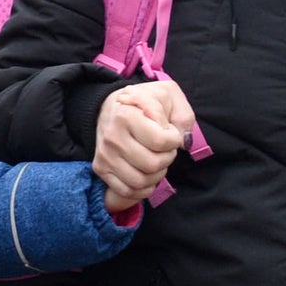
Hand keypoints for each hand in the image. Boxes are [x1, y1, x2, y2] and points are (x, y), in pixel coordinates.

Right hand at [94, 78, 196, 214]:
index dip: (174, 139)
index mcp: (126, 115)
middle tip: (165, 148)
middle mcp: (112, 137)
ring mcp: (105, 155)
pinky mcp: (101, 168)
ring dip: (157, 175)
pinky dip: (144, 188)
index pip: (161, 142)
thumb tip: (184, 141)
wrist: (112, 106)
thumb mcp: (168, 95)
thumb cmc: (144, 102)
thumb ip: (183, 115)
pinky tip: (147, 173)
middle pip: (152, 165)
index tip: (170, 132)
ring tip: (157, 159)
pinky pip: (128, 191)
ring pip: (140, 182)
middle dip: (167, 158)